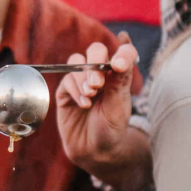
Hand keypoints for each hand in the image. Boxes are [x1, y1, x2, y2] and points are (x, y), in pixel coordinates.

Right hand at [55, 35, 139, 171]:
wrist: (94, 150)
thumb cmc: (111, 127)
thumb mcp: (119, 103)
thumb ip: (120, 75)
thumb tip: (124, 40)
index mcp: (118, 74)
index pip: (123, 51)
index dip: (122, 51)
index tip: (118, 65)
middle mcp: (100, 73)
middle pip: (95, 50)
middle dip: (95, 63)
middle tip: (98, 84)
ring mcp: (81, 80)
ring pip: (77, 60)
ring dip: (83, 76)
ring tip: (91, 95)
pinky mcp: (66, 91)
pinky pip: (66, 79)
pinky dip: (75, 90)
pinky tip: (84, 105)